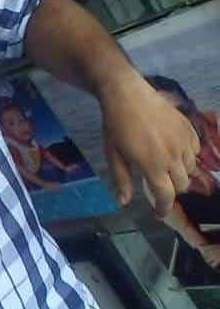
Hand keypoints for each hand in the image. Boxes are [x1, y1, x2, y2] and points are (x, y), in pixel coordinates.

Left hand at [100, 73, 199, 217]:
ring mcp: (184, 142)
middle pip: (182, 185)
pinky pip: (196, 150)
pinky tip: (175, 152)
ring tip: (165, 168)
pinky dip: (188, 156)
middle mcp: (173, 156)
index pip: (166, 196)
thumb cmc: (115, 125)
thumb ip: (122, 179)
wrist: (127, 94)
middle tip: (158, 186)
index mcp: (153, 165)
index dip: (163, 209)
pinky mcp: (189, 129)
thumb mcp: (113, 154)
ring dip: (180, 173)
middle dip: (171, 190)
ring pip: (191, 168)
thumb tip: (125, 203)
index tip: (158, 214)